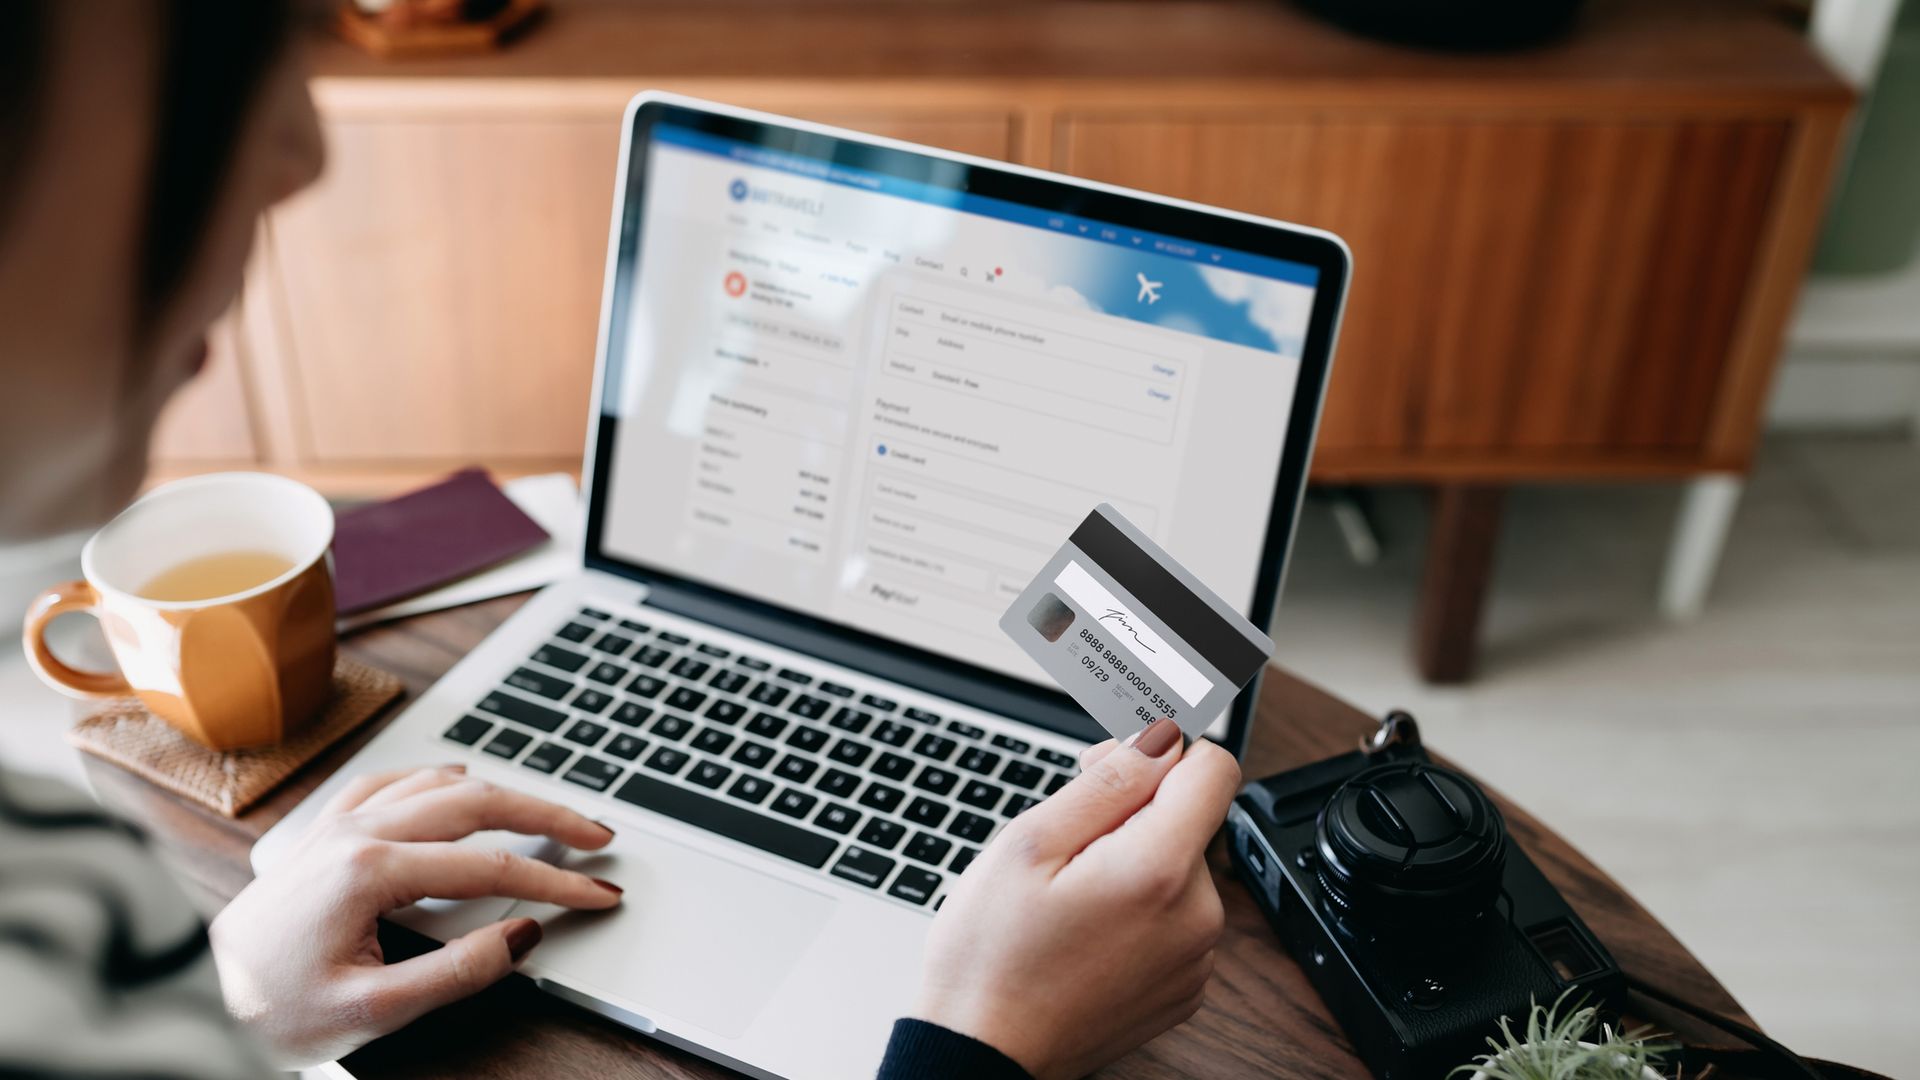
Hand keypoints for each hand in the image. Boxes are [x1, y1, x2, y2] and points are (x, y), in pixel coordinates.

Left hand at [209, 765, 622, 1066]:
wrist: (192, 1001)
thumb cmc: (268, 1013)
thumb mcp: (370, 1013)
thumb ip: (455, 973)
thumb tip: (522, 934)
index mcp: (371, 871)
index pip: (493, 866)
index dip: (557, 880)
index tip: (600, 894)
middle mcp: (356, 833)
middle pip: (477, 802)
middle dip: (547, 814)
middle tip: (598, 835)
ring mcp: (336, 827)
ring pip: (438, 784)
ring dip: (501, 792)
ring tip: (544, 812)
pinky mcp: (321, 836)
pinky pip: (390, 783)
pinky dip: (437, 780)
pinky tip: (454, 784)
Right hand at [913, 718, 1240, 1079]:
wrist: (984, 1054)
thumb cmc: (991, 956)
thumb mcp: (1030, 843)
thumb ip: (1109, 782)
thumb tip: (1161, 736)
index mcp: (1161, 870)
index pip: (1214, 768)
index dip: (1162, 750)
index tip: (1114, 764)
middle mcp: (1197, 917)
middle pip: (1190, 819)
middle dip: (1132, 811)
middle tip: (1062, 837)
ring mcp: (1195, 958)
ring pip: (1178, 868)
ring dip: (1131, 861)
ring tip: (1065, 893)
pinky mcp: (1184, 987)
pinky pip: (1174, 919)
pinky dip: (1136, 910)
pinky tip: (1083, 928)